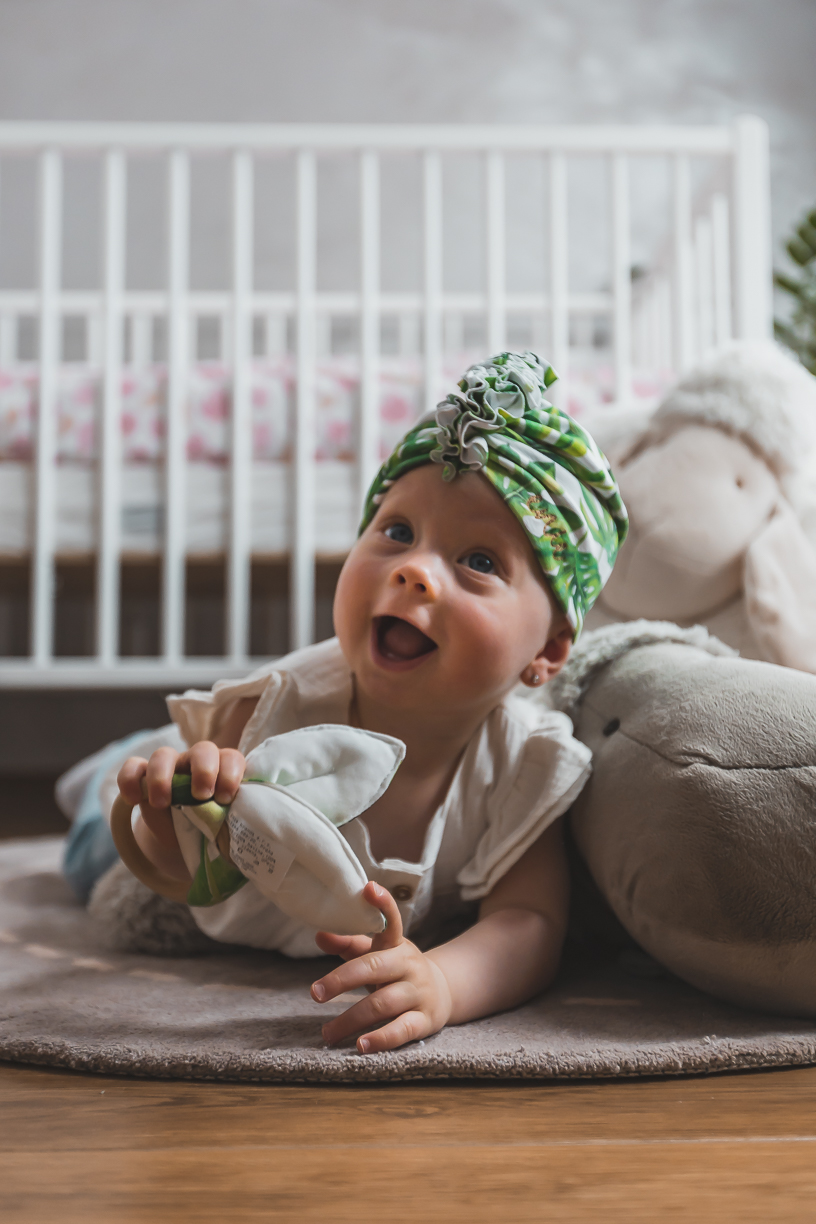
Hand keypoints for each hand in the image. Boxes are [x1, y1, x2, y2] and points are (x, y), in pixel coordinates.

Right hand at [117, 741, 245, 850]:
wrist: (183, 836)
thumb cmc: (211, 826)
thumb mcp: (221, 824)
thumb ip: (228, 822)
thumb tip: (238, 837)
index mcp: (223, 769)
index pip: (231, 758)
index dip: (230, 774)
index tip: (225, 798)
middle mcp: (197, 761)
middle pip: (202, 750)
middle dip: (203, 770)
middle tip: (201, 795)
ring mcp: (170, 765)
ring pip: (164, 755)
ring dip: (162, 777)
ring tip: (162, 803)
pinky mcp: (143, 775)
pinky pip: (133, 767)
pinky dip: (130, 780)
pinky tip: (133, 799)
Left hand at [311, 882, 452, 1053]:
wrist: (443, 992)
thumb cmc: (397, 970)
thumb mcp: (378, 953)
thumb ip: (349, 945)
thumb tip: (319, 935)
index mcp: (396, 944)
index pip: (391, 920)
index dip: (382, 904)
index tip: (368, 888)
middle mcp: (409, 965)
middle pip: (374, 968)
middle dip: (343, 980)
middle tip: (315, 993)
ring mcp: (418, 992)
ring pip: (383, 1004)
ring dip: (351, 1019)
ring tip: (327, 1033)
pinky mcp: (424, 1020)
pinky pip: (402, 1030)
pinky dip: (381, 1039)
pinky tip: (361, 1046)